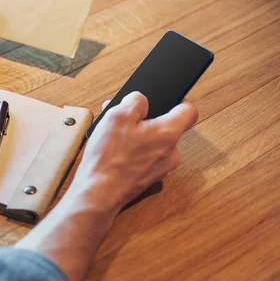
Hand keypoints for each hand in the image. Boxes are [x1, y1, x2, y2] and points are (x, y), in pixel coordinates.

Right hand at [71, 92, 197, 214]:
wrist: (98, 193)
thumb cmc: (109, 158)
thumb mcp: (117, 116)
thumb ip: (135, 101)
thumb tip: (141, 100)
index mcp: (168, 133)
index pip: (190, 111)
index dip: (179, 99)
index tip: (168, 96)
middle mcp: (171, 152)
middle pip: (166, 126)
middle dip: (146, 118)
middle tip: (125, 116)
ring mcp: (161, 167)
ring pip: (154, 142)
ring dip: (137, 134)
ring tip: (113, 134)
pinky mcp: (148, 177)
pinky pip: (146, 156)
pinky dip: (134, 150)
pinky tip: (114, 149)